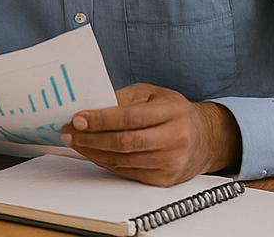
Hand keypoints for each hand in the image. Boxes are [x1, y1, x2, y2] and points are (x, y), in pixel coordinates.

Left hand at [61, 83, 241, 185]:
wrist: (205, 138)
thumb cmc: (174, 112)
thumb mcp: (152, 94)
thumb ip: (123, 97)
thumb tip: (91, 104)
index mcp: (171, 113)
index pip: (129, 117)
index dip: (100, 119)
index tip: (77, 118)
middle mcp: (174, 139)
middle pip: (124, 142)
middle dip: (90, 138)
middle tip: (68, 131)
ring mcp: (170, 162)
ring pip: (123, 160)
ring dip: (93, 152)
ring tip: (75, 141)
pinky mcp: (164, 179)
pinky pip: (128, 172)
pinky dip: (106, 163)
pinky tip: (93, 153)